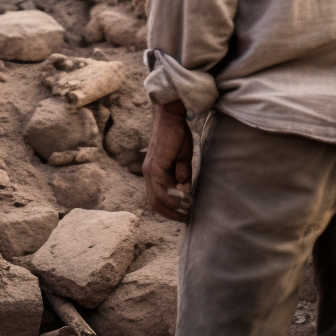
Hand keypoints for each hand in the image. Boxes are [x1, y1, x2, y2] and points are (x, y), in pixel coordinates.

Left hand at [143, 100, 193, 221]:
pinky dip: (172, 196)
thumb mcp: (182, 159)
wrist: (170, 117)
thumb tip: (185, 193)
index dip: (169, 210)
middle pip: (155, 203)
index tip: (184, 215)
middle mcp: (148, 174)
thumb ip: (182, 175)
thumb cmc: (177, 136)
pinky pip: (161, 187)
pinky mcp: (155, 165)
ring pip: (157, 198)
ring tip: (186, 210)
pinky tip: (183, 198)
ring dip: (172, 207)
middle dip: (170, 214)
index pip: (157, 199)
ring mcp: (150, 170)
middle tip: (185, 218)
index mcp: (154, 173)